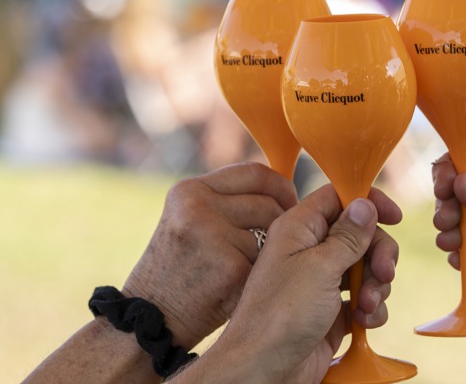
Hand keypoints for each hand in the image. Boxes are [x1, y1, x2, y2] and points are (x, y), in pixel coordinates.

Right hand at [122, 162, 297, 349]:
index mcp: (189, 190)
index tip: (290, 200)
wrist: (150, 319)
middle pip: (267, 203)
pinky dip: (264, 276)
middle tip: (277, 241)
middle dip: (281, 221)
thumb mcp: (189, 218)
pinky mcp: (230, 269)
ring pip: (271, 233)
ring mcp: (213, 238)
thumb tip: (282, 185)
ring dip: (271, 251)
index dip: (280, 185)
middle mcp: (198, 208)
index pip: (254, 172)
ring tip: (251, 266)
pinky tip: (245, 287)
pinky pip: (268, 263)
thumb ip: (226, 198)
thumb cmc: (180, 267)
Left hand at [180, 184, 400, 383]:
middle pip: (359, 234)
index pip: (338, 197)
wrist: (263, 371)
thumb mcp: (320, 267)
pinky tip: (365, 321)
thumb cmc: (282, 313)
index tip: (395, 216)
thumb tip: (365, 204)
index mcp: (300, 228)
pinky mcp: (331, 310)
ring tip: (368, 306)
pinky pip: (363, 298)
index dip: (368, 202)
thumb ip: (348, 235)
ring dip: (376, 284)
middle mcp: (310, 250)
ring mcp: (321, 281)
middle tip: (385, 272)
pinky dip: (371, 308)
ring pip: (365, 266)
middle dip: (378, 252)